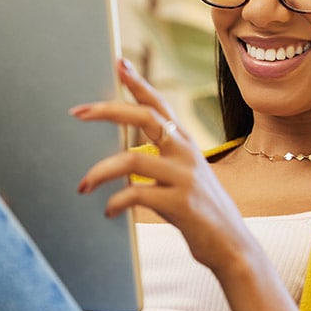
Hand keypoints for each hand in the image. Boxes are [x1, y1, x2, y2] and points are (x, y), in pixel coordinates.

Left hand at [70, 59, 249, 273]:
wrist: (232, 246)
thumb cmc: (201, 212)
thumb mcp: (185, 177)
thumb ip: (162, 161)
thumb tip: (124, 157)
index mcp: (185, 143)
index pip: (159, 104)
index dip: (139, 83)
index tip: (119, 63)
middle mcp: (186, 153)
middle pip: (144, 116)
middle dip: (108, 110)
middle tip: (78, 112)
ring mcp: (184, 177)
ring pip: (131, 160)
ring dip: (100, 172)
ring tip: (82, 185)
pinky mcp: (180, 203)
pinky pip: (135, 194)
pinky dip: (115, 202)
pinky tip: (108, 210)